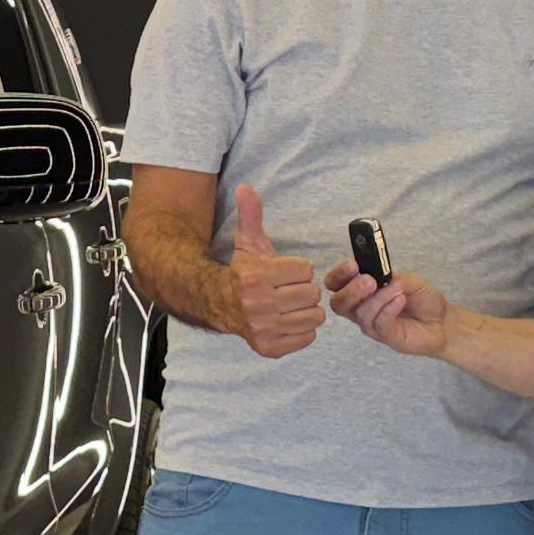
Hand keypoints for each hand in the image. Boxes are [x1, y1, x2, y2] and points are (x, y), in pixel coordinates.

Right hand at [224, 187, 325, 359]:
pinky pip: (308, 337)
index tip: (283, 273)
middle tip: (286, 290)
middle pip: (311, 294)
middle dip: (302, 290)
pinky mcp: (269, 347)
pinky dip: (302, 330)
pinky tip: (287, 321)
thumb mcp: (248, 242)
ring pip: (314, 316)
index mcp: (257, 277)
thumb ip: (251, 214)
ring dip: (305, 310)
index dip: (297, 270)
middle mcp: (259, 305)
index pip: (306, 270)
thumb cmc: (242, 272)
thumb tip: (245, 187)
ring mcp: (264, 329)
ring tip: (289, 305)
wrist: (220, 305)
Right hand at [321, 255, 451, 358]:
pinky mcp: (385, 336)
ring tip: (396, 289)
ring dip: (378, 298)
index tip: (353, 265)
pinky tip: (400, 300)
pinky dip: (388, 309)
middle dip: (351, 290)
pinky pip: (379, 323)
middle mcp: (361, 308)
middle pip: (338, 303)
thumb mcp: (409, 279)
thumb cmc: (422, 299)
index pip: (336, 284)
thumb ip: (392, 276)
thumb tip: (380, 275)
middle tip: (369, 281)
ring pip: (360, 313)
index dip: (339, 275)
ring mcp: (371, 324)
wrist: (442, 321)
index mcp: (361, 291)